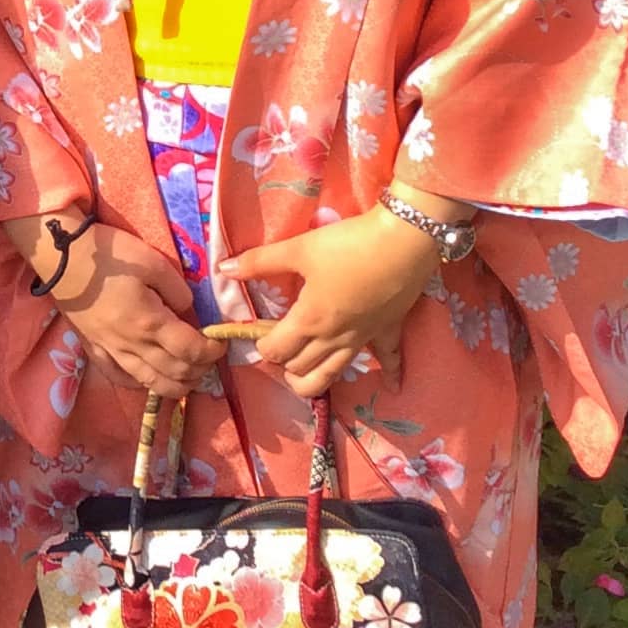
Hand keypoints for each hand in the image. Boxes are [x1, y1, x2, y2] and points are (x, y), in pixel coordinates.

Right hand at [12, 214, 219, 399]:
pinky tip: (150, 379)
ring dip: (177, 386)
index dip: (212, 352)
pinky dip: (141, 385)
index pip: (191, 350)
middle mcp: (132, 345)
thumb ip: (177, 289)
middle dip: (200, 370)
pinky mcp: (94, 350)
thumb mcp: (152, 261)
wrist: (61, 257)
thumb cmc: (109, 254)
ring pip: (150, 383)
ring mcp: (111, 351)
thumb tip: (188, 309)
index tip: (221, 342)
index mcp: (150, 322)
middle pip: (175, 373)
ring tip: (190, 377)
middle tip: (209, 358)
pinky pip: (120, 378)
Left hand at [223, 206, 441, 396]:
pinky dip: (391, 375)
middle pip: (300, 367)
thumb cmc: (348, 244)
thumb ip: (259, 261)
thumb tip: (223, 270)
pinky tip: (394, 388)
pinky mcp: (388, 330)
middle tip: (277, 346)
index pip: (276, 350)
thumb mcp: (300, 249)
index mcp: (309, 320)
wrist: (404, 240)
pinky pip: (390, 359)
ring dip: (313, 382)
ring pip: (333, 375)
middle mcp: (334, 338)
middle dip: (283, 362)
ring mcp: (363, 339)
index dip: (262, 346)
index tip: (258, 334)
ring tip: (300, 377)